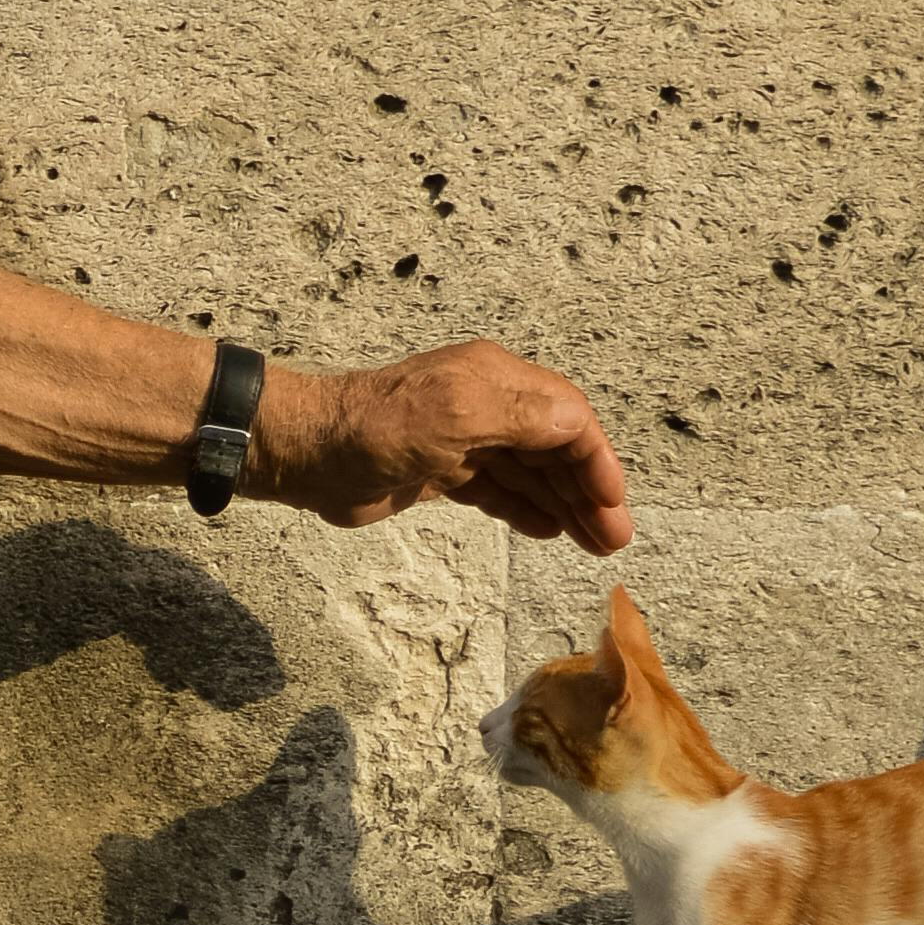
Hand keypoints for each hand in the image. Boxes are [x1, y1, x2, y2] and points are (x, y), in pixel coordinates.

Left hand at [255, 342, 633, 552]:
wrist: (309, 453)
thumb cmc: (378, 427)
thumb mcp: (456, 414)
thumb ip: (522, 416)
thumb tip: (578, 424)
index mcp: (495, 380)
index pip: (566, 417)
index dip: (595, 459)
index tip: (612, 501)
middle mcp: (486, 404)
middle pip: (554, 448)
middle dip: (588, 491)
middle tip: (615, 539)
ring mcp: (464, 440)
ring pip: (530, 473)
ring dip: (565, 505)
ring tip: (596, 544)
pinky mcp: (442, 472)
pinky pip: (499, 490)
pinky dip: (527, 509)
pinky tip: (550, 531)